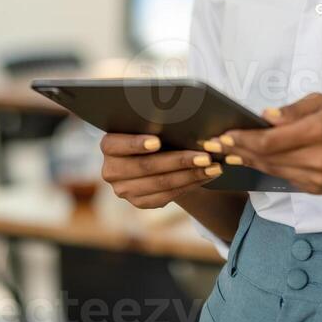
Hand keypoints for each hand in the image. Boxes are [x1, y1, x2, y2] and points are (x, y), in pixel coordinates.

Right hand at [99, 133, 224, 208]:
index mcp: (108, 145)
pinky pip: (167, 196)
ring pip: (160, 184)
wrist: (153, 155)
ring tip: (213, 167)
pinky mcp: (139, 202)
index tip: (157, 141)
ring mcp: (124, 190)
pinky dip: (190, 184)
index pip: (116, 144)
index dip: (136, 143)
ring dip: (190, 175)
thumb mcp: (151, 124)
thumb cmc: (155, 131)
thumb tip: (182, 118)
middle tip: (204, 156)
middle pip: (145, 167)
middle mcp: (111, 170)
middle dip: (178, 161)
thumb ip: (158, 122)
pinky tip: (207, 175)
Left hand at [207, 93, 321, 193]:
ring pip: (272, 171)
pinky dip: (267, 167)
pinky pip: (284, 177)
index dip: (243, 140)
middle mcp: (315, 160)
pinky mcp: (316, 190)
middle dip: (238, 150)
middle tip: (213, 144)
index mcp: (317, 133)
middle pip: (266, 158)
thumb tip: (264, 118)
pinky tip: (252, 159)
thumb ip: (294, 110)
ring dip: (248, 161)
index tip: (222, 135)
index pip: (269, 141)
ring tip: (226, 151)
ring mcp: (316, 179)